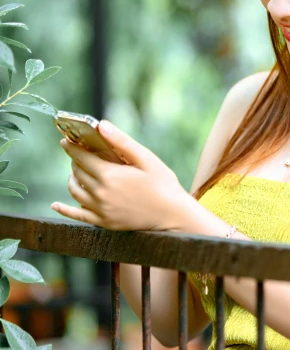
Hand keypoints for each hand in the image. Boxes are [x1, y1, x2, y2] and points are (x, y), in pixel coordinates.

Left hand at [51, 120, 190, 231]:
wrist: (172, 214)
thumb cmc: (163, 183)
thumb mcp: (145, 158)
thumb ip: (122, 142)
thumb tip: (101, 126)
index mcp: (110, 175)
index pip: (82, 158)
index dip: (72, 148)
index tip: (65, 140)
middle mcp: (101, 194)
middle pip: (78, 173)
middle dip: (74, 160)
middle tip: (76, 152)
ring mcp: (101, 210)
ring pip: (75, 191)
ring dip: (71, 178)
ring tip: (75, 170)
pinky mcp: (104, 223)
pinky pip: (78, 216)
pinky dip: (64, 210)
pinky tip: (56, 205)